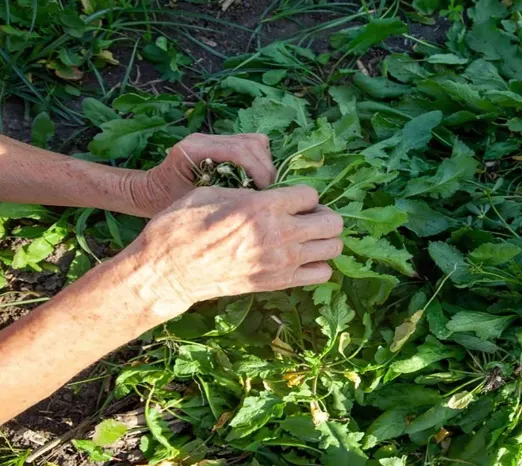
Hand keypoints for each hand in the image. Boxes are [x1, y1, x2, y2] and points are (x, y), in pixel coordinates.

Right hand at [123, 185, 342, 321]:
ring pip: (333, 248)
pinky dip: (318, 264)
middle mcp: (279, 234)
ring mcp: (281, 262)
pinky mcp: (278, 283)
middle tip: (306, 216)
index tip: (290, 199)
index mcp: (262, 206)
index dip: (302, 195)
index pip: (311, 194)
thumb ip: (250, 193)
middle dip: (323, 215)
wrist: (169, 271)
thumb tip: (272, 194)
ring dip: (324, 240)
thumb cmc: (182, 225)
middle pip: (333, 222)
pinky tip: (301, 258)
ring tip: (306, 237)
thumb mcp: (213, 192)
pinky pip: (321, 274)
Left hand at [132, 133, 275, 216]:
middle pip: (251, 143)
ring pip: (254, 141)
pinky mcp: (219, 143)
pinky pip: (250, 145)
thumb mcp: (193, 205)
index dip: (260, 171)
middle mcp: (204, 138)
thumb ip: (222, 196)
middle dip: (266, 168)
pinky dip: (258, 161)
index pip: (240, 151)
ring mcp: (212, 138)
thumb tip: (257, 198)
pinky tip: (254, 179)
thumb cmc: (166, 203)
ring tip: (262, 187)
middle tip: (268, 192)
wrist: (148, 193)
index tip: (266, 192)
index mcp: (193, 150)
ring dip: (264, 164)